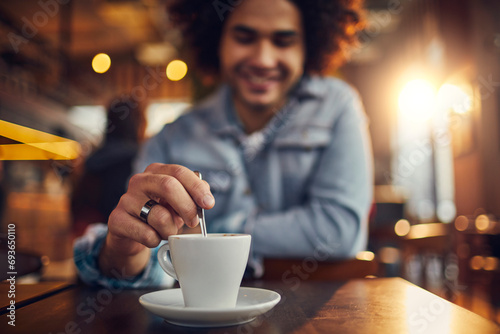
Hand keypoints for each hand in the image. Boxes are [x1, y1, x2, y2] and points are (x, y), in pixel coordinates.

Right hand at [100, 164, 214, 275]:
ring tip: (167, 232)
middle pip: (169, 186)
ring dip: (170, 230)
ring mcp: (126, 199)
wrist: (131, 235)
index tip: (209, 204)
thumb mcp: (178, 203)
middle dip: (187, 207)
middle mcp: (139, 181)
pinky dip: (155, 240)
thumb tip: (206, 197)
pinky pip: (146, 234)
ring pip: (159, 216)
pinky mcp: (117, 219)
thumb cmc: (159, 214)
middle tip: (194, 222)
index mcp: (156, 171)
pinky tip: (153, 238)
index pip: (179, 172)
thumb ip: (192, 196)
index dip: (196, 188)